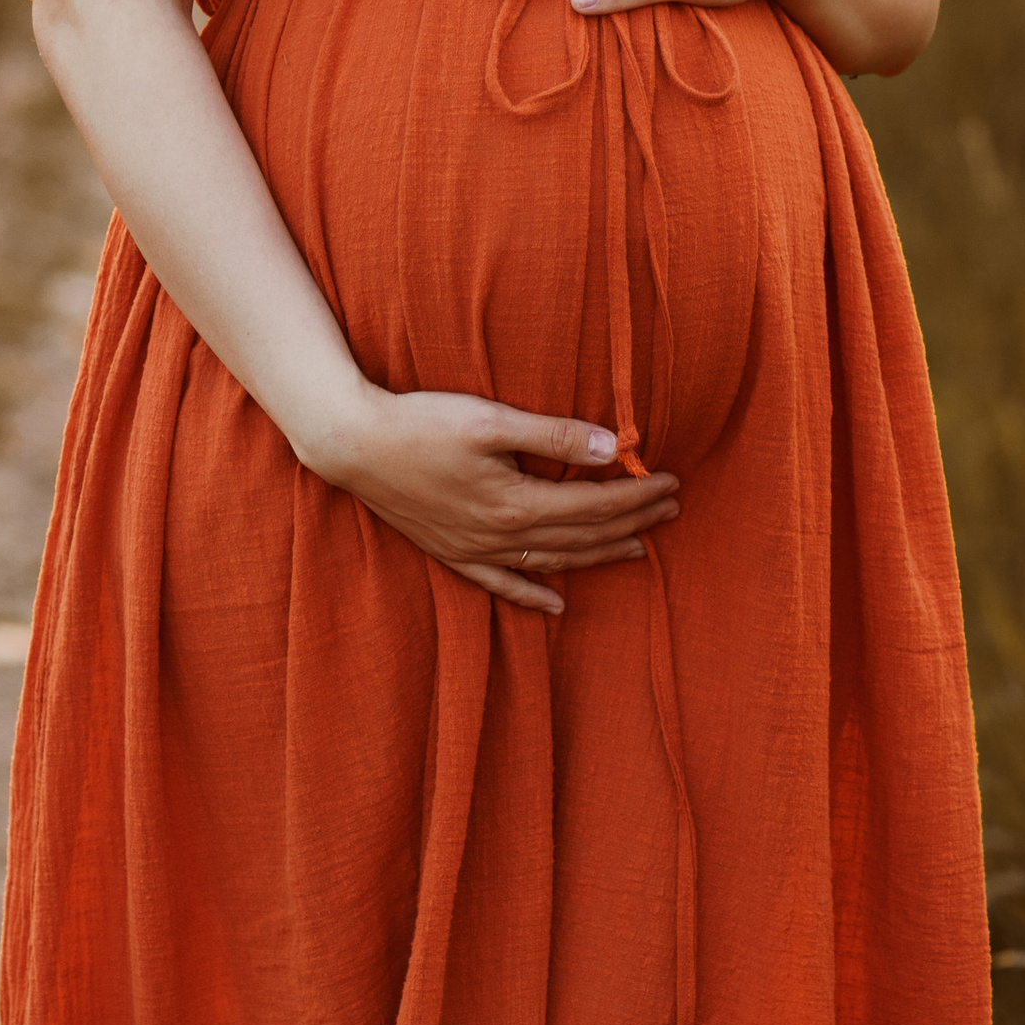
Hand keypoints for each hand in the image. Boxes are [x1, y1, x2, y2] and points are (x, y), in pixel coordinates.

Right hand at [303, 382, 679, 615]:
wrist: (352, 445)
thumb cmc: (421, 423)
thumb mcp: (491, 420)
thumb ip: (554, 435)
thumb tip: (613, 447)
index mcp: (517, 502)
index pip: (595, 504)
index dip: (638, 494)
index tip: (672, 481)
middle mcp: (501, 536)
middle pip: (582, 535)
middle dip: (632, 522)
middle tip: (672, 510)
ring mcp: (475, 550)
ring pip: (552, 562)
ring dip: (598, 556)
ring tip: (637, 550)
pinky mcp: (452, 552)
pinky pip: (502, 584)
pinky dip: (533, 594)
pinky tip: (557, 603)